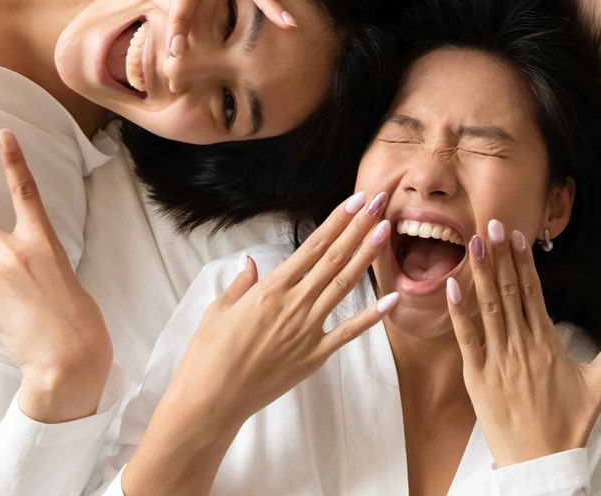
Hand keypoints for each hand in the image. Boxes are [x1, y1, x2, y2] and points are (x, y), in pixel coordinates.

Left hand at [0, 130, 110, 422]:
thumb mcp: (63, 276)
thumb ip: (35, 263)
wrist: (67, 357)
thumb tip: (9, 272)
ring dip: (4, 295)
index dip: (14, 162)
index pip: (26, 192)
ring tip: (28, 315)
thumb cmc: (77, 319)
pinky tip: (17, 324)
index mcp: (44, 242)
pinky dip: (0, 311)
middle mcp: (14, 252)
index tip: (3, 135)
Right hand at [159, 189, 399, 428]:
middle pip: (334, 258)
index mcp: (271, 288)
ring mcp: (308, 330)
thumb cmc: (208, 354)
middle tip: (380, 202)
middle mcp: (294, 304)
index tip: (355, 201)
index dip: (336, 221)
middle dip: (359, 228)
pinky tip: (391, 299)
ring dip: (366, 257)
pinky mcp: (315, 356)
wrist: (212, 400)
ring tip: (385, 231)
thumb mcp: (218, 309)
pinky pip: (348, 332)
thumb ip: (240, 283)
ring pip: (344, 286)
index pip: (312, 247)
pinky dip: (372, 316)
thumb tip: (253, 262)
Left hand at [445, 219, 600, 467]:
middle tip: (491, 225)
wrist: (543, 464)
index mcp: (548, 343)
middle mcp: (522, 347)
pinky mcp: (478, 378)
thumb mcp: (600, 383)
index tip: (516, 236)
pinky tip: (453, 286)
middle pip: (510, 293)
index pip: (534, 293)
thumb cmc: (569, 424)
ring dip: (480, 274)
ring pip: (488, 309)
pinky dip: (459, 312)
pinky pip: (467, 339)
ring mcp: (498, 361)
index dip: (524, 262)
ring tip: (472, 243)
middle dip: (499, 257)